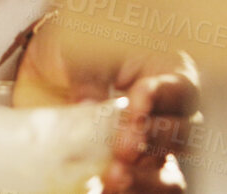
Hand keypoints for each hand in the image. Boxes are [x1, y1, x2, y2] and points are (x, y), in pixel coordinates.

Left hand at [15, 15, 200, 192]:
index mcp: (164, 71)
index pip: (180, 89)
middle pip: (185, 136)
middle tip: (123, 146)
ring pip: (169, 175)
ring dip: (144, 179)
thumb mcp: (77, 46)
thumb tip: (91, 104)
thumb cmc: (69, 49)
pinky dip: (127, 193)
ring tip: (113, 177)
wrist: (42, 75)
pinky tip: (99, 188)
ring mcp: (148, 149)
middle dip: (155, 142)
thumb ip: (89, 72)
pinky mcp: (128, 174)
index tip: (134, 101)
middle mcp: (165, 113)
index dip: (161, 98)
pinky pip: (141, 192)